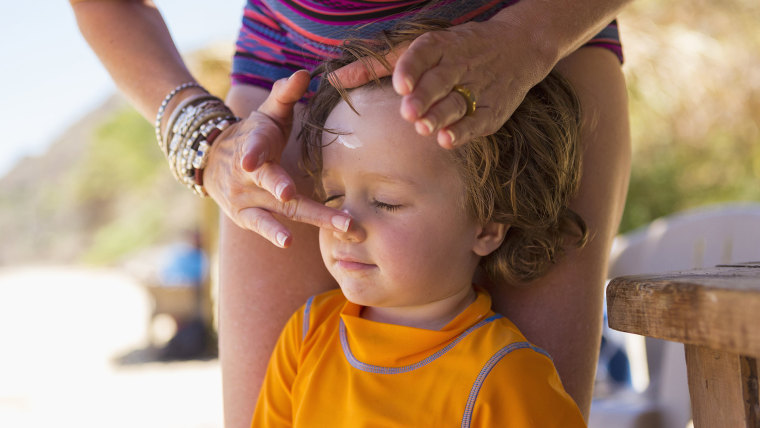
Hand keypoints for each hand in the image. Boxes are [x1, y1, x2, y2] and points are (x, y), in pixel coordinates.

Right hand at [203, 70, 351, 247]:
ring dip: (312, 219)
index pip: (253, 147)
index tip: (250, 162)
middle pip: (274, 185)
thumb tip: (304, 73)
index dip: (252, 152)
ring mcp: (246, 198)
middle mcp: (248, 175)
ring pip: (280, 210)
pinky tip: (288, 242)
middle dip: (294, 195)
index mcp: (254, 145)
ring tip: (340, 226)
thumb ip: (284, 94)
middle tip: (318, 205)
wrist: (211, 160)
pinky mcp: (245, 216)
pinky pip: (261, 225)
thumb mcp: (266, 112)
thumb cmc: (252, 134)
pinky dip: (273, 233)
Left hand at [331, 19, 554, 148]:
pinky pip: (477, 121)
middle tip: (408, 112)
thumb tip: (333, 80)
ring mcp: (478, 87)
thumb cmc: (455, 50)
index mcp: (439, 46)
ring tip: (423, 128)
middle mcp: (459, 65)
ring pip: (457, 103)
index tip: (400, 84)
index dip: (412, 68)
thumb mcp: (416, 50)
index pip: (424, 53)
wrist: (516, 49)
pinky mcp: (492, 110)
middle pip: (440, 81)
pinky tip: (446, 140)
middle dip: (425, 97)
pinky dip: (463, 131)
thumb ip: (374, 66)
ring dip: (440, 116)